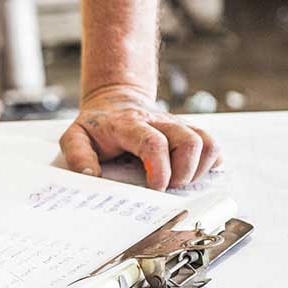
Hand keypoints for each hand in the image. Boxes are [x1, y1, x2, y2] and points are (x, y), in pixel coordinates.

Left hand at [59, 86, 220, 190]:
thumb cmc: (97, 125)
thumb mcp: (75, 136)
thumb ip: (78, 155)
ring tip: (180, 181)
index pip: (153, 142)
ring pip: (207, 142)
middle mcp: (159, 122)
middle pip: (189, 141)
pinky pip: (213, 145)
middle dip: (184, 172)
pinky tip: (192, 173)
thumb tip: (90, 176)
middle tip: (168, 187)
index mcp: (129, 125)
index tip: (157, 187)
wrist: (114, 100)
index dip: (160, 168)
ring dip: (199, 169)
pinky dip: (210, 163)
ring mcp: (177, 125)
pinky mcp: (188, 131)